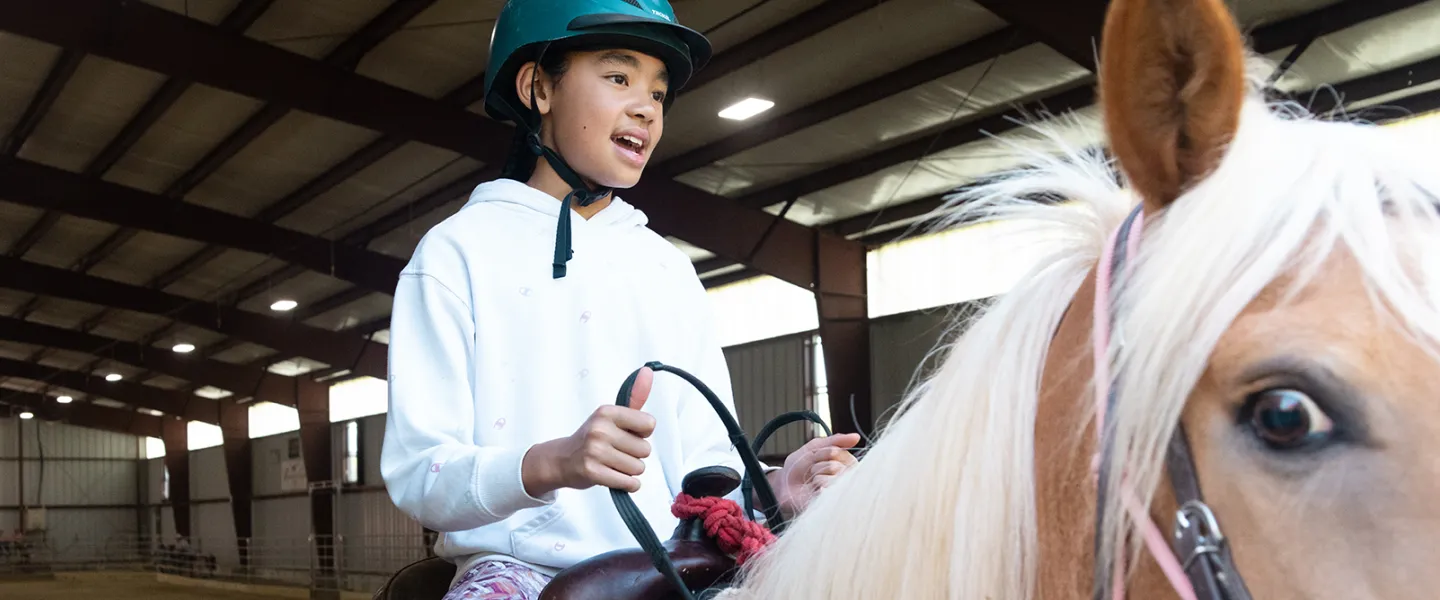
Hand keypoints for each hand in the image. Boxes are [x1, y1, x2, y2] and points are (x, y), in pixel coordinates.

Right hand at [523, 368, 655, 495]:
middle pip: (645, 450)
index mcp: (607, 412)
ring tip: (612, 464)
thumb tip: (648, 371)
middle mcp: (600, 429)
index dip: (642, 433)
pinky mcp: (592, 472)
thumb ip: (634, 397)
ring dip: (629, 470)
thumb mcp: (611, 416)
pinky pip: (629, 483)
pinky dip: (626, 484)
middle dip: (635, 455)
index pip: (649, 424)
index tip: (626, 434)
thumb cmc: (593, 437)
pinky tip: (613, 476)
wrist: (561, 459)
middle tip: (616, 452)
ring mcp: (595, 451)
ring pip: (638, 468)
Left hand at [770, 433, 860, 515]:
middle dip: (818, 465)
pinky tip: (815, 490)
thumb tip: (856, 437)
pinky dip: (819, 488)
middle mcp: (846, 477)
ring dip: (817, 477)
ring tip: (812, 481)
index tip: (815, 455)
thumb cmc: (799, 466)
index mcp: (844, 463)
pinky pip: (830, 492)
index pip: (841, 453)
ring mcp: (839, 491)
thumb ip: (835, 441)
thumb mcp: (815, 446)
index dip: (824, 453)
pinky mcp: (832, 503)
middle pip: (836, 466)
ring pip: (835, 479)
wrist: (782, 484)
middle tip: (811, 470)